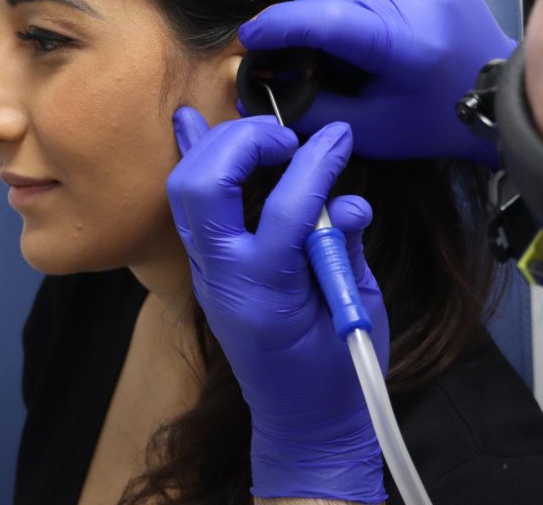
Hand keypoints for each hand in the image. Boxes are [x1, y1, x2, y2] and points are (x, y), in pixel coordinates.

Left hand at [168, 108, 388, 502]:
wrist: (302, 420)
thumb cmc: (337, 372)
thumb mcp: (356, 310)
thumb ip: (346, 247)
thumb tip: (348, 201)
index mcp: (268, 291)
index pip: (287, 210)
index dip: (316, 164)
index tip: (339, 136)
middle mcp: (224, 276)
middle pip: (208, 187)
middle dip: (245, 142)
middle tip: (288, 137)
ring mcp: (207, 271)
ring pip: (186, 190)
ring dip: (218, 146)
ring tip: (262, 134)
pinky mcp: (207, 267)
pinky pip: (189, 205)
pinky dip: (191, 159)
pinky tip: (190, 121)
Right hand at [238, 0, 515, 164]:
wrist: (497, 96)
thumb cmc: (434, 120)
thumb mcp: (371, 131)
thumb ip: (312, 109)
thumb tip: (263, 84)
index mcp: (405, 43)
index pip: (324, 19)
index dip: (278, 24)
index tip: (252, 34)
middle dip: (309, 21)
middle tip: (316, 53)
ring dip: (334, 1)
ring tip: (355, 36)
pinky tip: (376, 10)